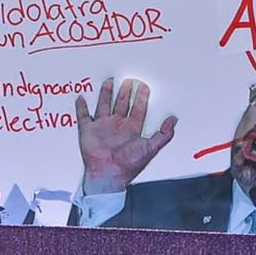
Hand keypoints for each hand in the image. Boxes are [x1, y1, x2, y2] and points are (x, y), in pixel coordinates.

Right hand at [73, 77, 172, 193]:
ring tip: (109, 81)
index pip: (138, 109)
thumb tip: (174, 121)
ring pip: (104, 105)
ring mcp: (102, 127)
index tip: (145, 87)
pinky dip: (81, 107)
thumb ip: (164, 134)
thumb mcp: (151, 148)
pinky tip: (81, 98)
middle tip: (129, 80)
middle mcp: (117, 126)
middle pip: (122, 104)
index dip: (142, 98)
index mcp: (132, 129)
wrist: (109, 174)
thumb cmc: (128, 164)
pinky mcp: (88, 131)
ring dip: (106, 94)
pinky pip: (84, 116)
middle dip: (126, 92)